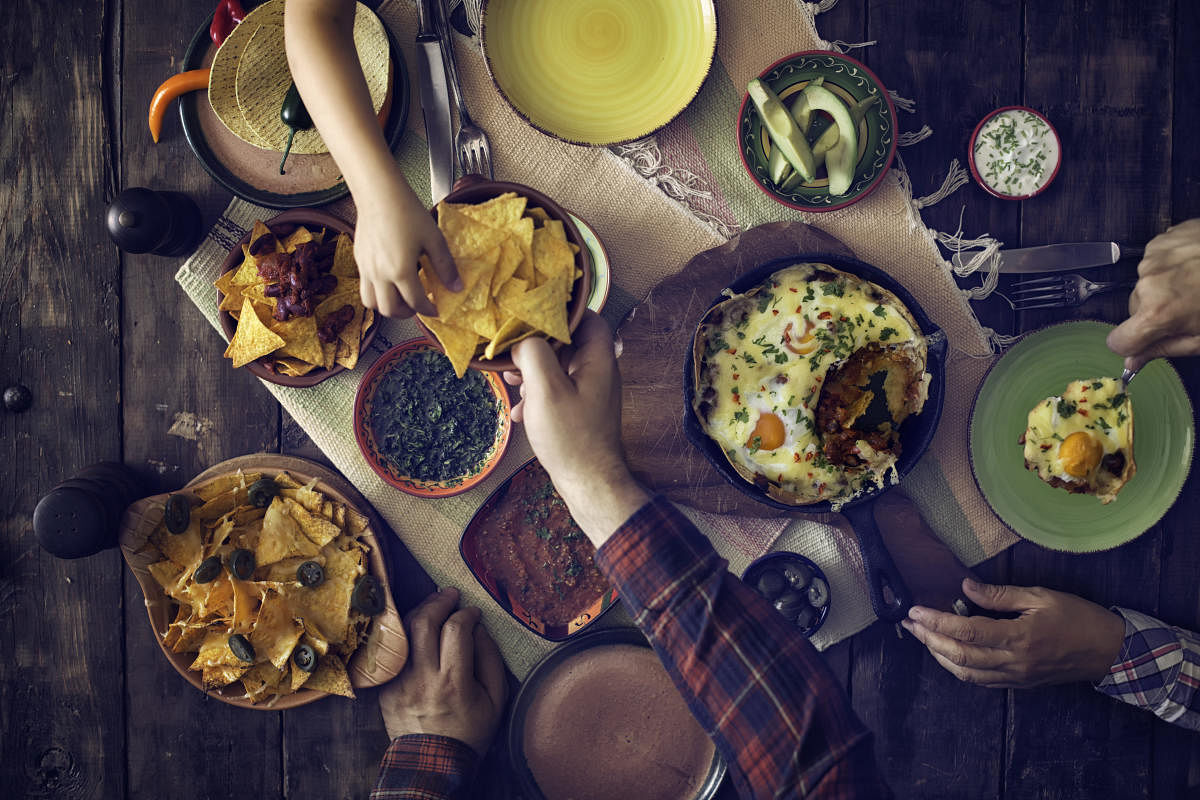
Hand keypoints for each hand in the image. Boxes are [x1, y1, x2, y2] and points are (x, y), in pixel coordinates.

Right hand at [353, 169, 459, 317]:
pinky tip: (390, 280)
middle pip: (389, 310)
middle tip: (419, 306)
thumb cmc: (406, 211)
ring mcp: (366, 268)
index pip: (416, 303)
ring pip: (371, 303)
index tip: (436, 309)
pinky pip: (364, 287)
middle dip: (407, 314)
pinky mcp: (359, 260)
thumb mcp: (434, 239)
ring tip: (402, 299)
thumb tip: (457, 287)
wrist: (379, 193)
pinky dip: (378, 292)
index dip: (429, 310)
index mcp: (400, 271)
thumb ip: (445, 266)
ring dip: (388, 307)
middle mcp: (380, 274)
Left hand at [378, 587, 507, 755]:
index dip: (467, 614)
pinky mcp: (386, 688)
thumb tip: (479, 629)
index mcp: (453, 682)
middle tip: (450, 594)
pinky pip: (394, 651)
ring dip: (420, 611)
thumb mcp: (496, 700)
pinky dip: (406, 635)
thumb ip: (491, 659)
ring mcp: (400, 682)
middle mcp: (423, 679)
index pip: (457, 630)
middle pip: (425, 622)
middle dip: (439, 601)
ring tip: (434, 604)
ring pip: (404, 632)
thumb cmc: (470, 732)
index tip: (474, 613)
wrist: (434, 763)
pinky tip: (418, 629)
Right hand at [504, 312, 648, 544]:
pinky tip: (521, 411)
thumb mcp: (545, 390)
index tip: (531, 314)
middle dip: (536, 346)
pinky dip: (538, 394)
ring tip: (512, 382)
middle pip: (567, 341)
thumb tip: (523, 339)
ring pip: (559, 366)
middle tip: (512, 355)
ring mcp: (591, 391)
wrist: (589, 483)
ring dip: (533, 372)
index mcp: (598, 358)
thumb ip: (534, 354)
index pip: (587, 316)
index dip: (559, 311)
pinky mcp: (581, 409)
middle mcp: (599, 371)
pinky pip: (558, 389)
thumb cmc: (571, 437)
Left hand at [901, 578, 1125, 687]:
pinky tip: (946, 653)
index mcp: (1019, 637)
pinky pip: (980, 680)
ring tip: (921, 636)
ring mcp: (1015, 677)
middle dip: (929, 639)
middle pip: (959, 656)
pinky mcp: (1018, 683)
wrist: (1109, 652)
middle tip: (909, 623)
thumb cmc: (1078, 618)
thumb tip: (965, 587)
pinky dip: (958, 668)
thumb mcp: (1041, 596)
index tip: (916, 610)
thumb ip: (1000, 594)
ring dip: (939, 655)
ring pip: (966, 673)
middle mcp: (1013, 662)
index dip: (937, 621)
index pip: (967, 631)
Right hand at [1107, 218, 1199, 370]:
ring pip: (1145, 285)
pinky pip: (1153, 263)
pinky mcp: (1160, 242)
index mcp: (1158, 313)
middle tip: (1187, 307)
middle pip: (1134, 309)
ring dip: (1164, 287)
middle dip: (1155, 312)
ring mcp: (1152, 259)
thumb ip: (1165, 349)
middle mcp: (1149, 283)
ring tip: (1194, 283)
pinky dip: (1169, 267)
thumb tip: (1133, 361)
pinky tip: (1193, 267)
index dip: (1132, 345)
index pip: (1118, 341)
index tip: (1144, 342)